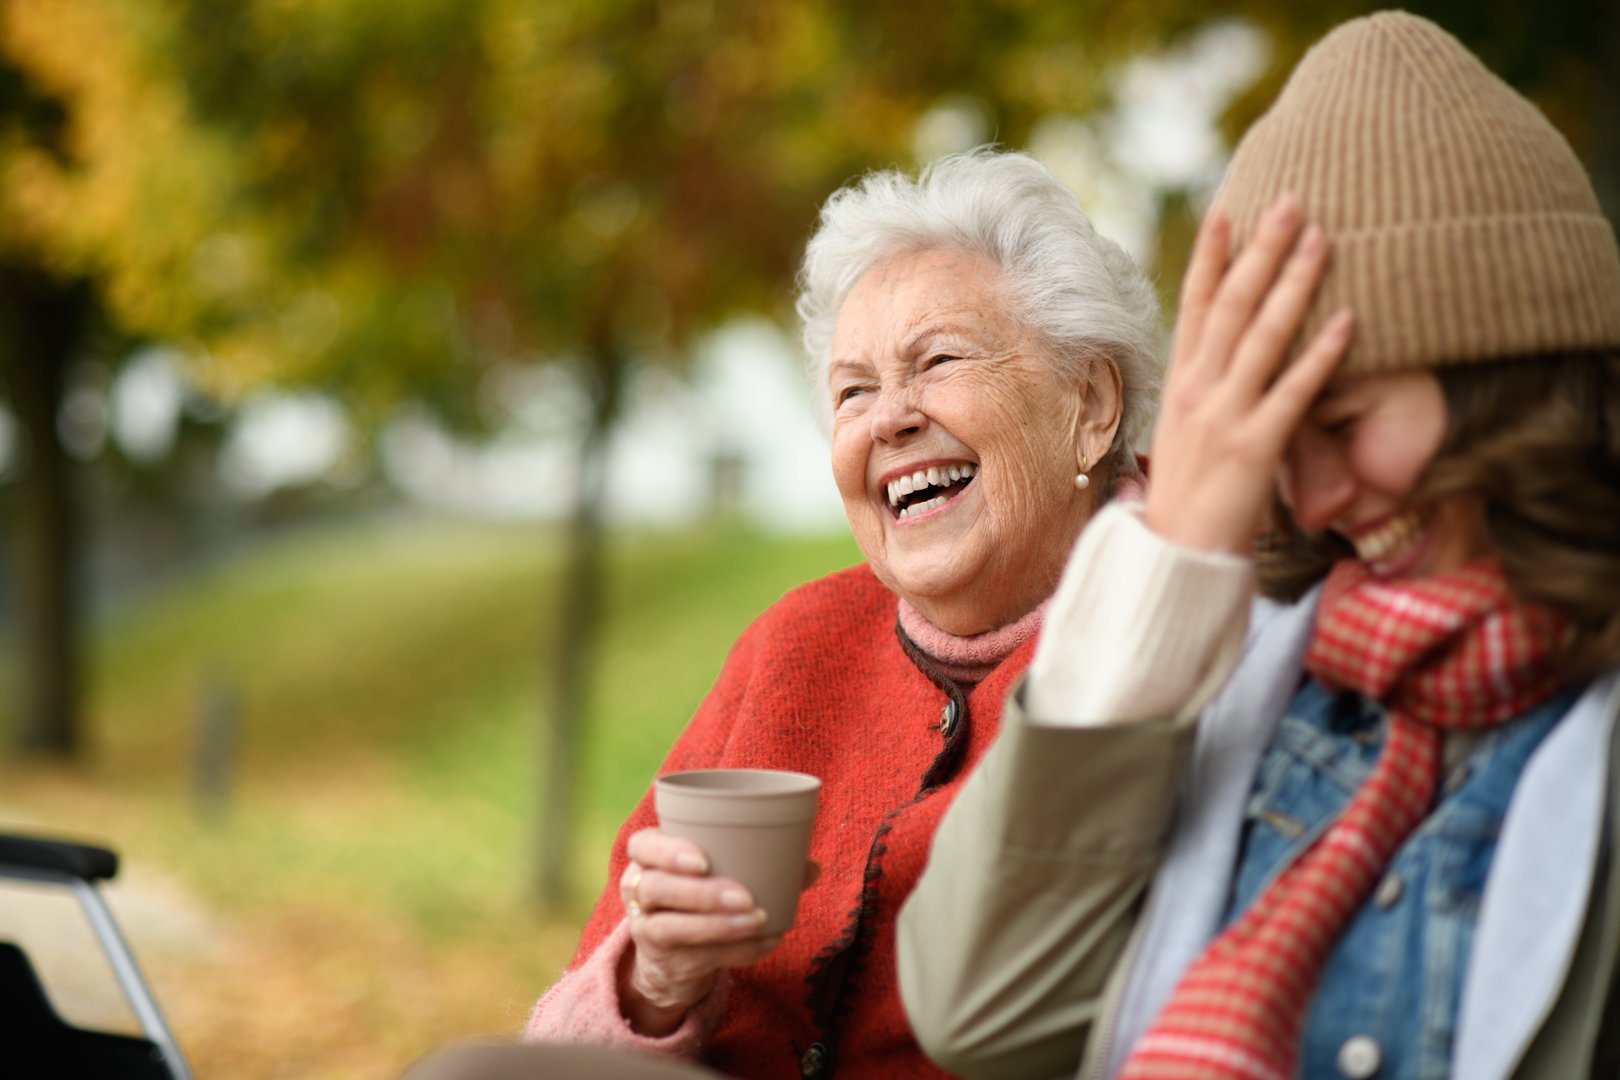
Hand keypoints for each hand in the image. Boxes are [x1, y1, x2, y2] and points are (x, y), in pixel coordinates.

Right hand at [616, 828, 782, 1035]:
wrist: (673, 957)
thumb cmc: (701, 896)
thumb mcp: (717, 872)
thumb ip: (758, 862)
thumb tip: (809, 866)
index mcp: (648, 857)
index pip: (643, 846)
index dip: (668, 852)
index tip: (703, 860)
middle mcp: (639, 892)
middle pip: (657, 888)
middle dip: (701, 893)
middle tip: (744, 896)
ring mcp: (647, 930)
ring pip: (670, 928)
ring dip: (718, 925)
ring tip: (759, 918)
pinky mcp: (667, 963)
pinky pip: (698, 958)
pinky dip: (736, 950)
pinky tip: (765, 941)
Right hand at [1144, 194, 1353, 553]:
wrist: (1172, 556)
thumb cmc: (1185, 499)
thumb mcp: (1184, 435)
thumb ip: (1204, 394)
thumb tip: (1223, 362)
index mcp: (1178, 384)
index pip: (1196, 307)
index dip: (1211, 256)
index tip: (1229, 210)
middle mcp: (1197, 391)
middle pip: (1233, 306)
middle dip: (1261, 251)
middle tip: (1291, 203)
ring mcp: (1225, 416)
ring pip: (1263, 336)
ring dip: (1294, 284)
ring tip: (1323, 241)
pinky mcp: (1256, 447)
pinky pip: (1295, 392)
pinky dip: (1322, 354)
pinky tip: (1348, 321)